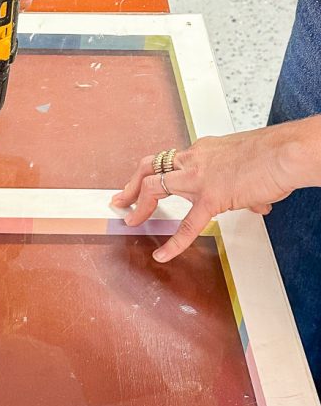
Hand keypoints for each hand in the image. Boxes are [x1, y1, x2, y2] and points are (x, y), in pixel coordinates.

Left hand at [110, 126, 303, 262]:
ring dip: (138, 205)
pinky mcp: (211, 197)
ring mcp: (199, 178)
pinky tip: (162, 254)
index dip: (152, 172)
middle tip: (120, 201)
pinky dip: (172, 243)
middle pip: (150, 167)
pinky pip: (186, 225)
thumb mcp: (250, 166)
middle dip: (131, 185)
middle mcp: (194, 159)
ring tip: (130, 222)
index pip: (169, 159)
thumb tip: (255, 202)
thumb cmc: (274, 156)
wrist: (286, 153)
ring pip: (154, 186)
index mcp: (202, 150)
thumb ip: (246, 187)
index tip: (143, 182)